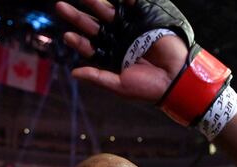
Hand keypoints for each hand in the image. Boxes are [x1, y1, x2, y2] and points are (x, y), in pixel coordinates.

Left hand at [56, 0, 187, 101]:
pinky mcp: (144, 21)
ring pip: (108, 14)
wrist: (176, 79)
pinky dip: (122, 0)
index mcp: (111, 58)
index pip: (90, 46)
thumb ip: (97, 77)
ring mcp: (130, 30)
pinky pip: (131, 6)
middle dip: (77, 17)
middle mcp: (118, 42)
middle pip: (93, 26)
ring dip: (94, 3)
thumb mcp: (119, 86)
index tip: (67, 35)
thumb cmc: (148, 88)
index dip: (78, 41)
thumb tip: (74, 73)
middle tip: (60, 7)